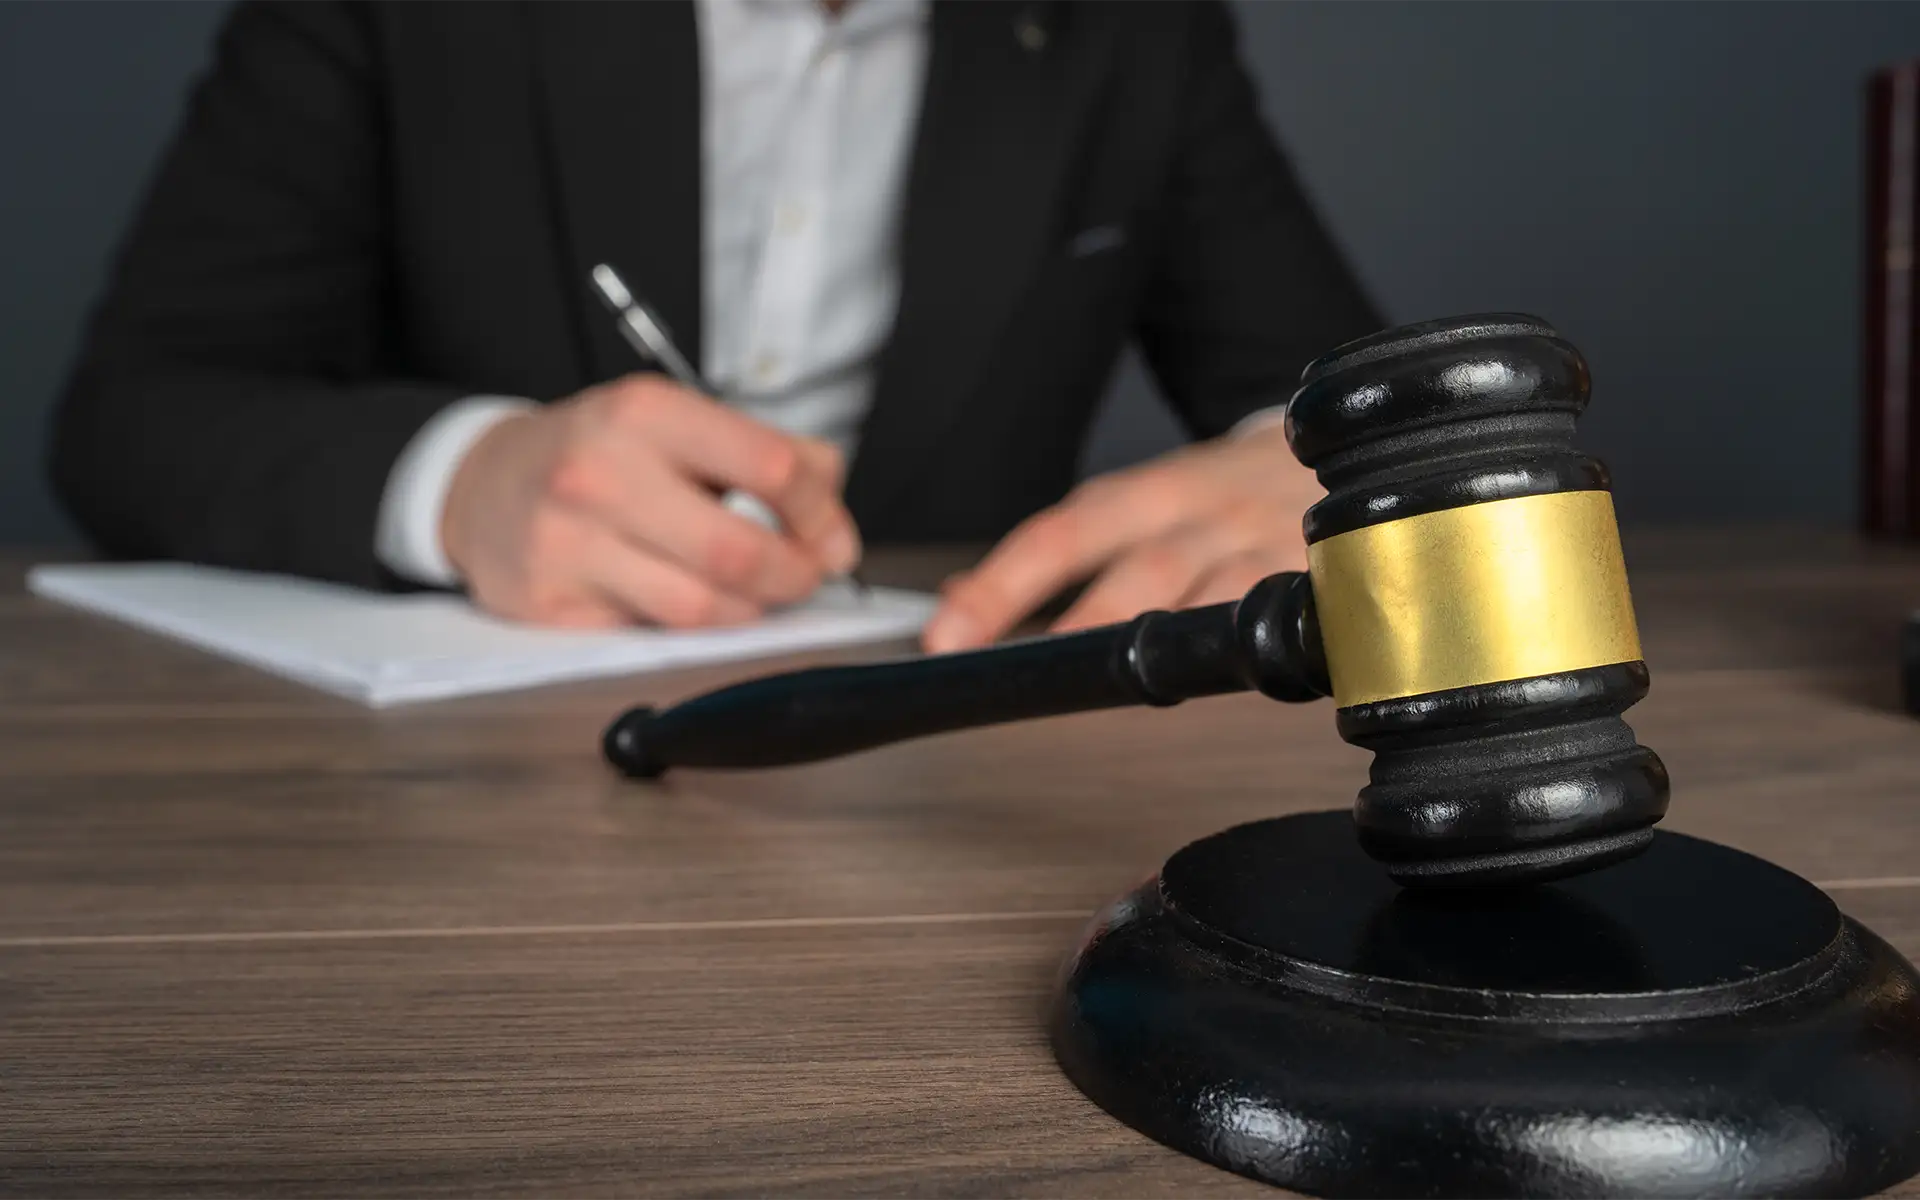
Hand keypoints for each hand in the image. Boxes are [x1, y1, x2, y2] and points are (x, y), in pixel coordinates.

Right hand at [441, 374, 860, 627]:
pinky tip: (688, 603)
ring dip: (749, 611)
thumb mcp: (675, 423)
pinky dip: (690, 631)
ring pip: (700, 609)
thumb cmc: (596, 454)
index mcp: (645, 413)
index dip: (821, 514)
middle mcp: (601, 474)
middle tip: (805, 576)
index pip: (771, 467)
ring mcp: (568, 545)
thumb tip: (833, 511)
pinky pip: (651, 636)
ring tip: (754, 594)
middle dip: (794, 575)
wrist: (481, 485)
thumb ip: (767, 454)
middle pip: (738, 552)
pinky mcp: (550, 606)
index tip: (834, 539)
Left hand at [923, 424, 1315, 651]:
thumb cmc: (1228, 494)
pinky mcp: (1323, 579)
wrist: (1343, 458)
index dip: (1001, 587)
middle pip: (1141, 567)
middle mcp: (1207, 514)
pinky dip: (1254, 644)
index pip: (1061, 536)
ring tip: (1112, 688)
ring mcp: (1268, 547)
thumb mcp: (1140, 503)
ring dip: (1164, 642)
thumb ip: (1060, 552)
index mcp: (1151, 494)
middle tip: (1031, 667)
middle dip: (1083, 622)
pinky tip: (1228, 676)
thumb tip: (956, 601)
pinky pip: (1287, 616)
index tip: (948, 634)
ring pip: (1216, 595)